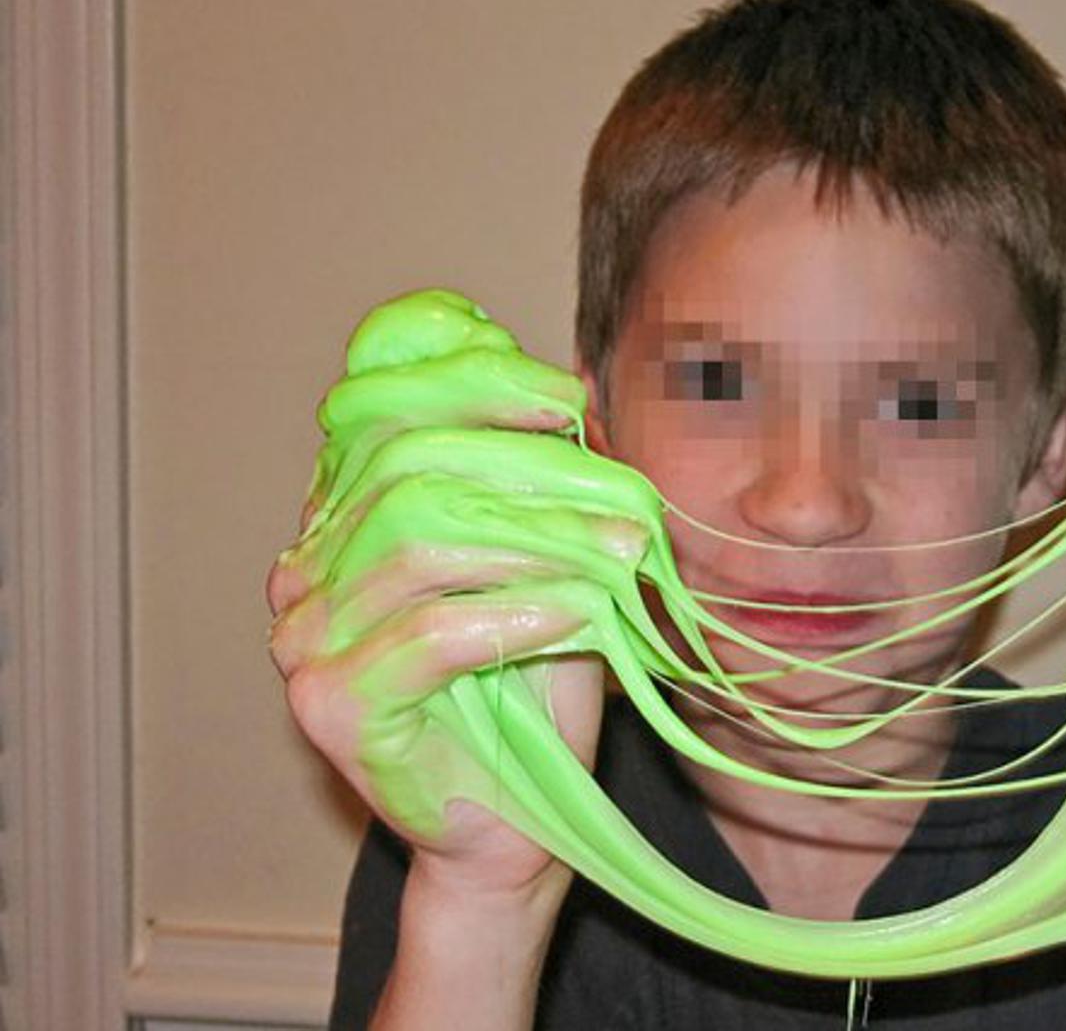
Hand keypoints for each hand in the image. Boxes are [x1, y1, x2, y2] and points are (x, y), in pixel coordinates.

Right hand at [267, 289, 636, 896]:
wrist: (511, 821)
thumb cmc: (530, 685)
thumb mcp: (543, 559)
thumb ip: (533, 480)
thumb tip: (568, 387)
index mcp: (341, 514)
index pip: (377, 406)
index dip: (468, 381)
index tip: (565, 397)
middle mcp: (305, 567)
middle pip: (406, 466)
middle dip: (530, 466)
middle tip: (624, 491)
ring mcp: (305, 637)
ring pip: (419, 540)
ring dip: (540, 539)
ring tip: (621, 554)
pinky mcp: (331, 704)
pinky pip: (430, 633)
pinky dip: (516, 611)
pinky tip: (581, 613)